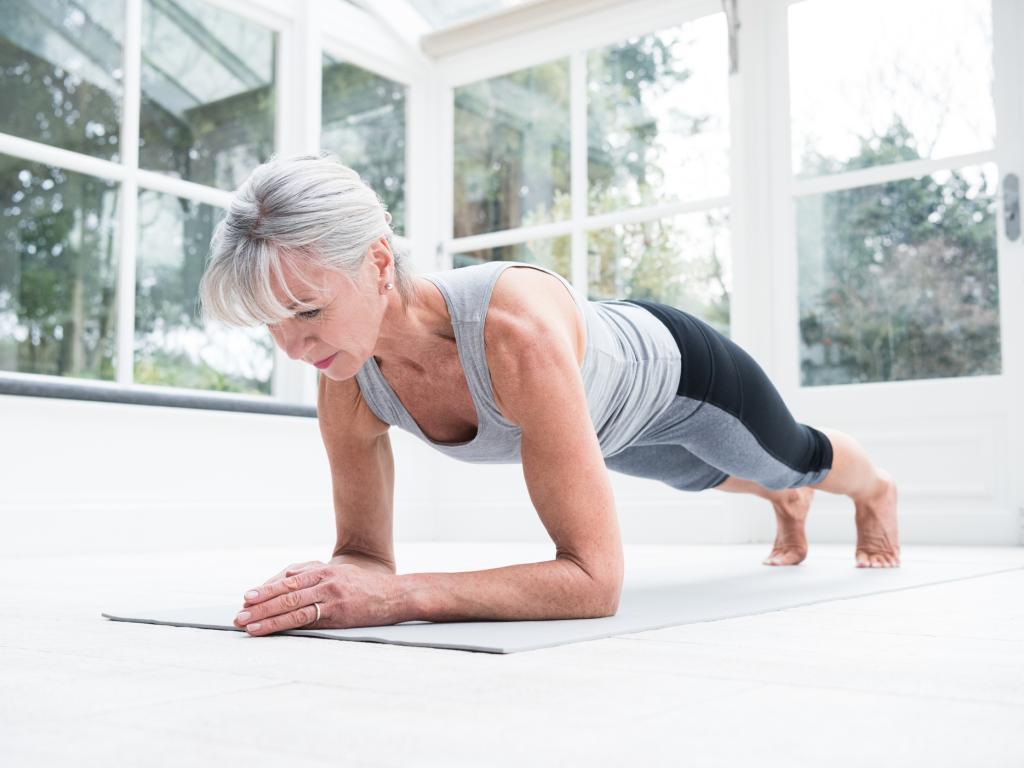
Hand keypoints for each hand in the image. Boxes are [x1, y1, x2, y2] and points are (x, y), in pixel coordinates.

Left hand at [233, 564, 399, 635]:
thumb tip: (284, 582)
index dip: (265, 589)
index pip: (287, 579)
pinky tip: (268, 629)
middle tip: (238, 614)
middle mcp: (324, 579)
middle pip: (284, 591)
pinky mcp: (337, 613)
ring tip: (246, 624)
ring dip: (265, 616)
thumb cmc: (365, 588)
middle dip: (259, 604)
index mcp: (323, 570)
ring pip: (290, 605)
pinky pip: (304, 619)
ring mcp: (330, 595)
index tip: (246, 598)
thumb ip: (314, 576)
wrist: (396, 595)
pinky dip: (282, 624)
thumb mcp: (340, 575)